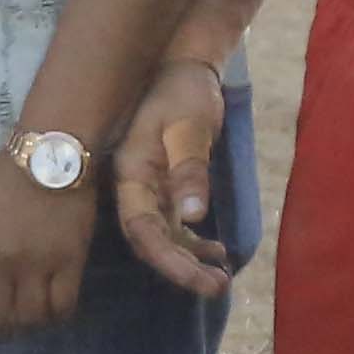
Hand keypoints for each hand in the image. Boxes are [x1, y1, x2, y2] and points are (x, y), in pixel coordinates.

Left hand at [0, 150, 105, 343]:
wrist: (49, 155)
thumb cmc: (3, 184)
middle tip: (0, 331)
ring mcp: (36, 263)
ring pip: (28, 319)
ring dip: (25, 328)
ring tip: (26, 322)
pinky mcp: (70, 262)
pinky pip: (62, 306)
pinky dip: (56, 317)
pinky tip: (52, 311)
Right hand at [114, 58, 236, 295]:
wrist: (183, 66)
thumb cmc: (181, 92)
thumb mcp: (189, 127)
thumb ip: (189, 171)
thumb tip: (192, 217)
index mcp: (131, 175)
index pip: (143, 230)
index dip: (168, 261)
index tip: (199, 280)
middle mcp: (135, 188)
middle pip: (151, 241)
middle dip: (182, 269)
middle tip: (217, 287)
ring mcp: (149, 188)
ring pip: (164, 236)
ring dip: (190, 259)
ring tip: (222, 278)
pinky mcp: (165, 185)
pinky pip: (175, 223)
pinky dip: (194, 241)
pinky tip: (218, 252)